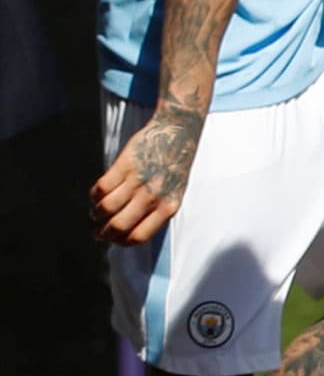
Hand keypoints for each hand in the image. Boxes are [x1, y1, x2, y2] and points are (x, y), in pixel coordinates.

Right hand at [90, 101, 201, 247]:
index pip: (139, 236)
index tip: (112, 240)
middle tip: (96, 232)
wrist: (178, 133)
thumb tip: (129, 233)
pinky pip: (101, 187)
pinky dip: (94, 195)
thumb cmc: (174, 168)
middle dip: (102, 233)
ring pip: (106, 207)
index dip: (120, 242)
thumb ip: (156, 212)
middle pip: (119, 225)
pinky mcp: (125, 165)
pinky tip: (96, 196)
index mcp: (168, 208)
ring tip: (96, 213)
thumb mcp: (174, 194)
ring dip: (96, 213)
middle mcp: (153, 197)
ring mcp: (138, 181)